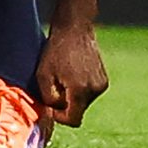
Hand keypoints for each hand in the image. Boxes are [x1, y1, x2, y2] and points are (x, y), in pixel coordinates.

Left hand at [36, 0, 107, 126]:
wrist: (74, 27)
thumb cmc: (56, 49)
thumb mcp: (43, 74)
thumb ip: (48, 98)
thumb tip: (55, 111)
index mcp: (80, 90)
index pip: (73, 120)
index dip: (59, 117)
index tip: (51, 106)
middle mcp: (95, 89)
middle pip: (78, 110)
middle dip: (65, 104)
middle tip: (55, 85)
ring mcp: (102, 85)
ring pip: (84, 102)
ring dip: (73, 96)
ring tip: (64, 76)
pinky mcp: (104, 80)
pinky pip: (89, 93)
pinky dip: (80, 89)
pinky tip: (73, 72)